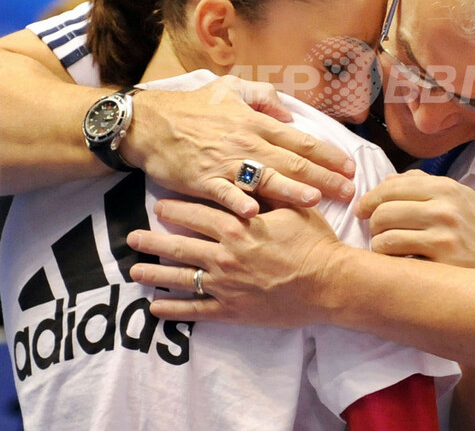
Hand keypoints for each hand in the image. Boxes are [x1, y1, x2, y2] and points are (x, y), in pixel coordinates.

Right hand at [120, 75, 356, 216]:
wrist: (149, 122)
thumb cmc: (193, 107)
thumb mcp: (231, 90)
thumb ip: (263, 97)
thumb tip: (288, 114)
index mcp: (255, 123)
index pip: (300, 140)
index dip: (328, 154)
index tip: (349, 166)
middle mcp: (246, 143)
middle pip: (291, 162)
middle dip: (323, 177)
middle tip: (348, 190)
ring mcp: (224, 163)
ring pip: (264, 178)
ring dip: (291, 190)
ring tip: (315, 199)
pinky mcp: (202, 180)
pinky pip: (223, 193)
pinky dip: (238, 202)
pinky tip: (254, 213)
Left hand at [128, 198, 342, 324]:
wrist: (330, 283)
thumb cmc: (315, 242)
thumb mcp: (294, 208)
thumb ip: (269, 192)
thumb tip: (252, 175)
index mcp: (239, 227)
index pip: (198, 215)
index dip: (177, 210)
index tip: (160, 206)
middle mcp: (225, 256)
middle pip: (181, 246)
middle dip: (154, 240)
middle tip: (133, 236)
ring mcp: (226, 286)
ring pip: (181, 279)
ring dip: (155, 274)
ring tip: (134, 271)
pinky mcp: (233, 311)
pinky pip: (196, 311)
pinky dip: (174, 310)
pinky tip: (155, 309)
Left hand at [355, 171, 474, 267]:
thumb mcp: (459, 202)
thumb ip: (424, 186)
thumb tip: (388, 179)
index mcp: (447, 187)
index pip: (393, 185)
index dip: (371, 198)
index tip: (362, 210)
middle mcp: (446, 205)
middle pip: (384, 209)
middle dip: (372, 222)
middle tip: (376, 233)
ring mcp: (444, 232)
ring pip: (384, 232)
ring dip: (377, 243)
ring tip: (386, 250)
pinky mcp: (440, 259)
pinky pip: (394, 254)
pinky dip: (386, 259)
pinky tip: (396, 263)